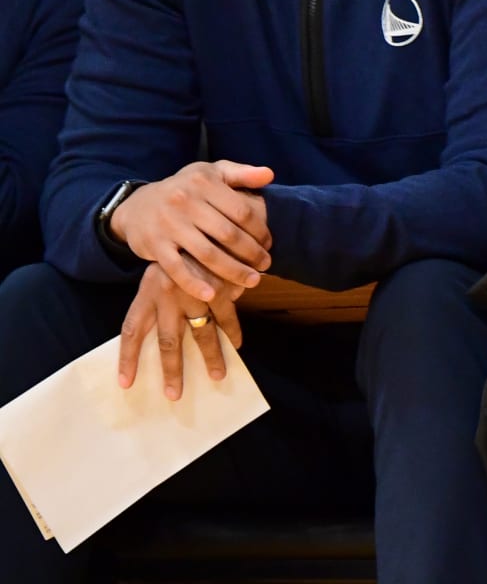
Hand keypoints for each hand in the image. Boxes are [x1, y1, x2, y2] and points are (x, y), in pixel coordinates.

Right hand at [109, 161, 274, 302]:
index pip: (241, 211)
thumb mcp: (210, 173)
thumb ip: (241, 174)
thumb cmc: (184, 190)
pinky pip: (176, 268)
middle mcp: (185, 203)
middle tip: (266, 265)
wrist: (136, 204)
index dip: (259, 230)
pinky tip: (211, 295)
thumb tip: (269, 174)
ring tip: (251, 281)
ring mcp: (169, 225)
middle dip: (251, 253)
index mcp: (204, 184)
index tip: (269, 243)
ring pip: (206, 254)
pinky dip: (193, 283)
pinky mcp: (155, 245)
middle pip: (227, 234)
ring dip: (232, 270)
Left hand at [118, 260, 244, 400]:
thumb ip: (158, 297)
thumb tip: (160, 329)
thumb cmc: (177, 248)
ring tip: (217, 375)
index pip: (131, 330)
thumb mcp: (158, 269)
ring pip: (201, 333)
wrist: (200, 216)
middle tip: (175, 394)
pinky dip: (232, 331)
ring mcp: (195, 294)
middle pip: (168, 341)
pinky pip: (227, 316)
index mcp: (147, 292)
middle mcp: (168, 296)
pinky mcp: (219, 287)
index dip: (128, 358)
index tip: (126, 383)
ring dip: (211, 356)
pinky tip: (236, 345)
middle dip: (172, 370)